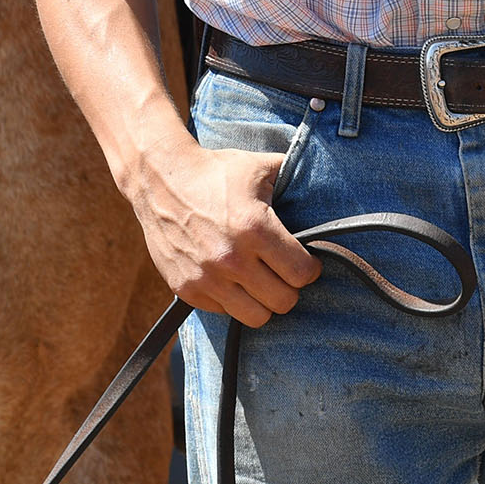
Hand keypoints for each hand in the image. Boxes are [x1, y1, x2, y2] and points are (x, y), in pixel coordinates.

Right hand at [124, 137, 320, 326]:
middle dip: (289, 286)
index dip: (309, 268)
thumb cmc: (215, 171)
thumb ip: (294, 178)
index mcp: (255, 228)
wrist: (159, 177)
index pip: (301, 274)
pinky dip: (232, 300)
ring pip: (256, 317)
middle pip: (284, 301)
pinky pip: (224, 312)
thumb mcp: (260, 167)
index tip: (305, 261)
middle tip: (283, 272)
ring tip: (260, 282)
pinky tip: (231, 278)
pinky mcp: (187, 289)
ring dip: (263, 301)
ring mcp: (207, 277)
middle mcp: (231, 258)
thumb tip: (324, 187)